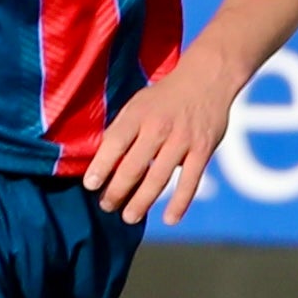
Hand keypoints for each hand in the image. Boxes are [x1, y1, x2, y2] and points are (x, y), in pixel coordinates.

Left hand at [85, 48, 242, 225]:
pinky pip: (190, 182)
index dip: (101, 166)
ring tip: (129, 217)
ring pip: (158, 178)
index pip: (114, 143)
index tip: (90, 186)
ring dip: (142, 201)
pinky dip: (180, 203)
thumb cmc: (165, 97)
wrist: (207, 78)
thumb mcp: (138, 103)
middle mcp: (159, 127)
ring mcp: (182, 140)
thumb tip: (103, 162)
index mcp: (138, 114)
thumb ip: (122, 130)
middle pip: (133, 166)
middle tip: (107, 206)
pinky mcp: (203, 150)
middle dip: (117, 190)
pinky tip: (169, 219)